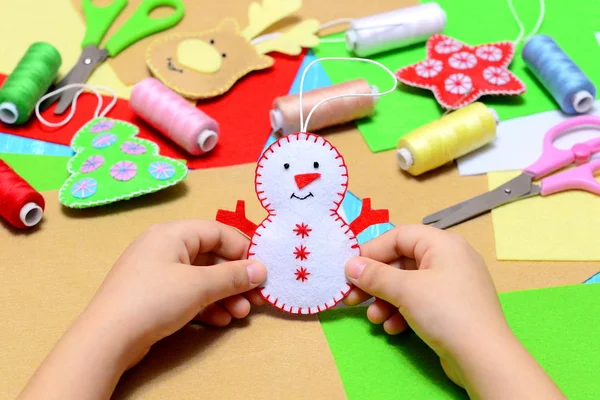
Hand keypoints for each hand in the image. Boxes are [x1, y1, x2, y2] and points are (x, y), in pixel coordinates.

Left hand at [19, 220, 266, 399]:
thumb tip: (261, 269)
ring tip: (241, 314)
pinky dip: (207, 305)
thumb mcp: (199, 286)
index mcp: (172, 234)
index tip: (262, 270)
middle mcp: (165, 248)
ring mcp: (157, 273)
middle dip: (235, 279)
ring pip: (201, 279)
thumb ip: (233, 276)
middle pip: (211, 257)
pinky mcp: (154, 296)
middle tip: (256, 298)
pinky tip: (221, 321)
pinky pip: (188, 294)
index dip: (243, 249)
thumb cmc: (154, 300)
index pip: (217, 232)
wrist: (107, 339)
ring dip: (224, 295)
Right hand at [343, 225, 563, 398]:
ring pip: (408, 284)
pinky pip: (420, 301)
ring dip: (386, 300)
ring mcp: (452, 284)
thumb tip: (350, 265)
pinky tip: (393, 328)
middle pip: (401, 261)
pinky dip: (402, 312)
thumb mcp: (405, 290)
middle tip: (352, 297)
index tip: (351, 270)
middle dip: (376, 282)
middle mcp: (449, 258)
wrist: (484, 358)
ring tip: (374, 319)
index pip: (399, 236)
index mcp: (443, 244)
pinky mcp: (452, 307)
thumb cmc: (445, 312)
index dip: (372, 251)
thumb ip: (375, 275)